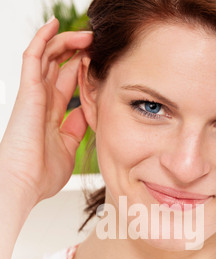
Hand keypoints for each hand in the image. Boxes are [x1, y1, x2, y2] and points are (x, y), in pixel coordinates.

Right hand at [0, 17, 93, 206]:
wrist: (25, 183)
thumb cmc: (42, 174)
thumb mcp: (68, 149)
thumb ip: (76, 129)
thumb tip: (86, 114)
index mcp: (51, 114)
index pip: (66, 82)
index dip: (80, 69)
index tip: (98, 61)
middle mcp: (42, 100)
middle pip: (57, 65)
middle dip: (76, 51)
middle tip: (96, 42)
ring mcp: (33, 94)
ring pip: (47, 56)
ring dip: (66, 41)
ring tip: (87, 34)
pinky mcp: (28, 91)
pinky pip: (33, 56)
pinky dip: (43, 39)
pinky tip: (55, 25)